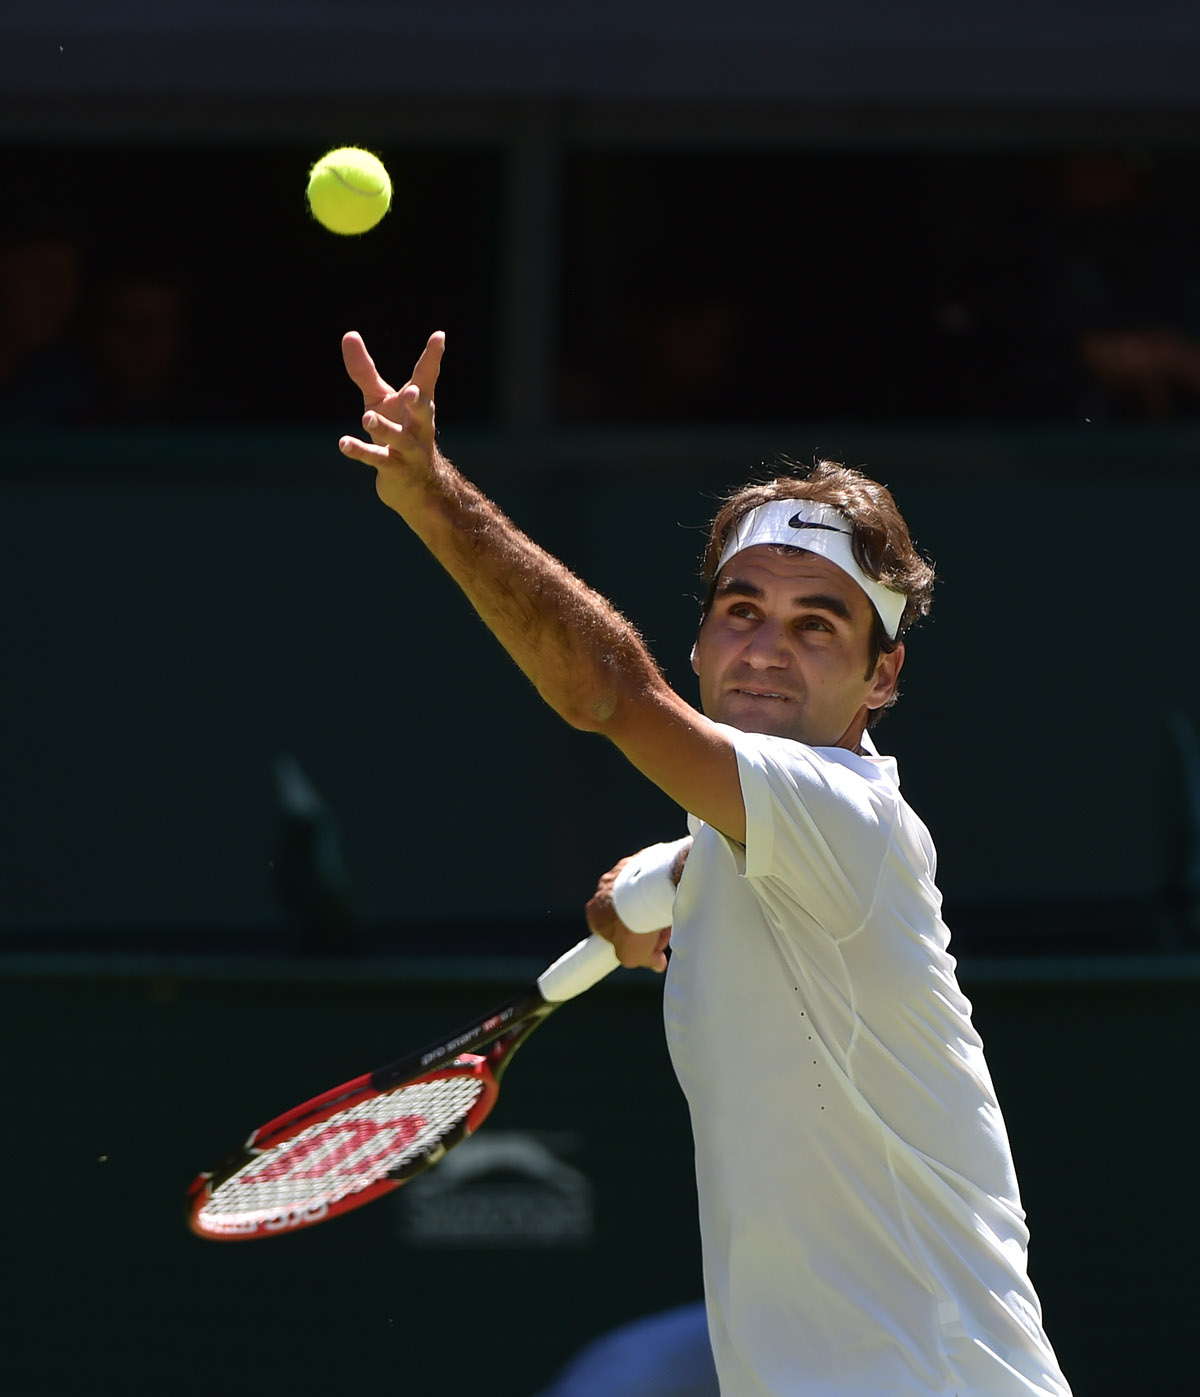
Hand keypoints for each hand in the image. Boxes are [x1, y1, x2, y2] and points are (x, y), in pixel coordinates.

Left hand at [338, 331, 444, 504]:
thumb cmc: (399, 431)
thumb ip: (365, 370)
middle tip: (412, 392)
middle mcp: (420, 427)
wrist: (414, 486)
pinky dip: (360, 451)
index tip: (439, 336)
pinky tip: (343, 443)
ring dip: (385, 429)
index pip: (427, 378)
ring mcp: (409, 450)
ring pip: (399, 439)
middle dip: (419, 403)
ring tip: (367, 418)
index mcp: (419, 405)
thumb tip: (349, 334)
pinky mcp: (394, 469)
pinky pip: (377, 459)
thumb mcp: (380, 400)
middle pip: (424, 413)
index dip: (433, 358)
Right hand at [585, 858, 671, 972]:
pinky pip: (651, 878)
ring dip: (652, 907)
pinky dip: (661, 889)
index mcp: (594, 910)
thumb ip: (641, 960)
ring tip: (668, 917)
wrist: (651, 893)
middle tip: (660, 934)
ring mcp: (623, 871)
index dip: (624, 940)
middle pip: (624, 911)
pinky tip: (672, 898)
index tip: (640, 945)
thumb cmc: (634, 925)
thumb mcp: (632, 955)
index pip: (605, 929)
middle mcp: (604, 888)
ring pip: (638, 894)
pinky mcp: (642, 859)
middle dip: (642, 924)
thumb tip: (657, 962)